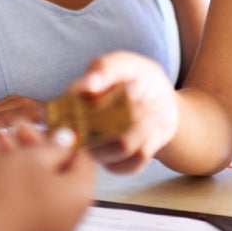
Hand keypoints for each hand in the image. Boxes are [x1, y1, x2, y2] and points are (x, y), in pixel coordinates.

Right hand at [64, 50, 178, 173]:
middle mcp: (80, 130)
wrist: (164, 103)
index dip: (91, 100)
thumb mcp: (126, 64)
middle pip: (98, 128)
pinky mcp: (118, 166)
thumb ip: (106, 68)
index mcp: (74, 102)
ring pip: (122, 145)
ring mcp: (97, 151)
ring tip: (149, 109)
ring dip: (144, 124)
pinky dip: (152, 138)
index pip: (67, 107)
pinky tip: (151, 127)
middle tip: (141, 93)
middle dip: (130, 109)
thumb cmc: (138, 79)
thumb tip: (88, 85)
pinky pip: (137, 158)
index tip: (119, 88)